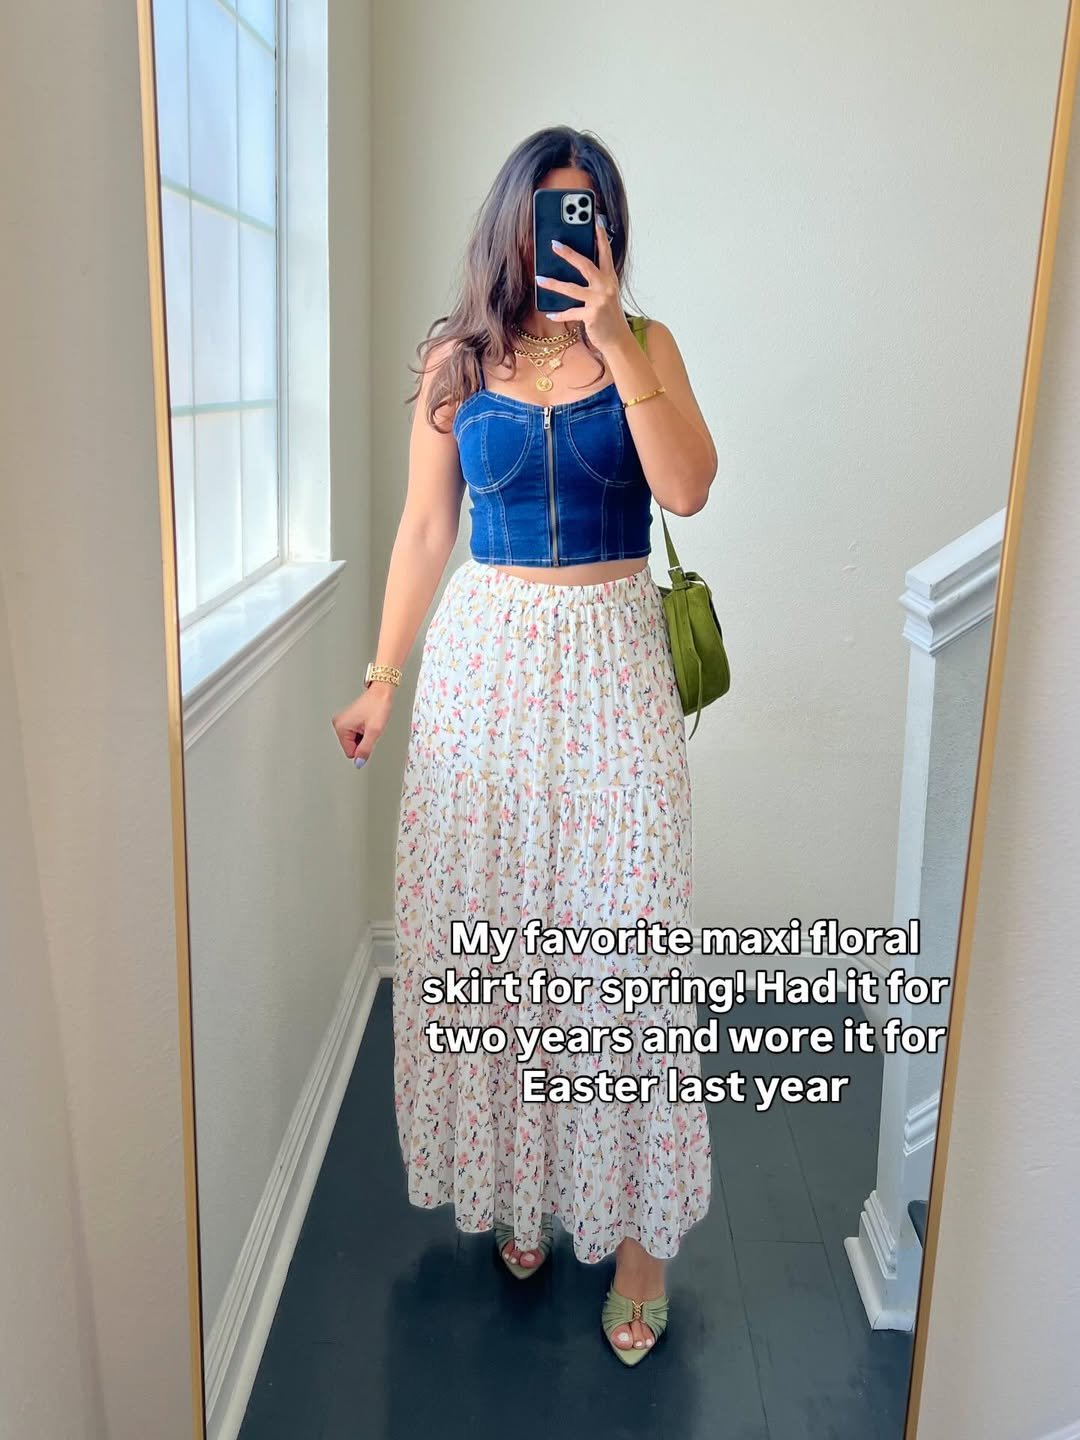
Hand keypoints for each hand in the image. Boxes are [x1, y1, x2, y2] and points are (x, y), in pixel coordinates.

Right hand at [331, 684, 394, 768]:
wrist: (382, 693)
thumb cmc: (378, 706)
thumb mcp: (374, 731)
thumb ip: (365, 749)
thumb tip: (359, 762)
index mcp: (341, 727)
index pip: (350, 752)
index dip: (363, 747)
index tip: (368, 734)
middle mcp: (338, 723)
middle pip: (351, 747)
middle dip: (362, 741)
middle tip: (370, 728)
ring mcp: (342, 721)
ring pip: (354, 741)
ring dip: (363, 736)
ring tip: (369, 724)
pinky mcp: (348, 720)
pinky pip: (355, 734)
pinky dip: (363, 731)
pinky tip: (367, 722)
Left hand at [534, 217, 629, 354]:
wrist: (618, 340)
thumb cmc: (609, 315)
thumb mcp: (606, 294)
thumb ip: (595, 280)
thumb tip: (573, 266)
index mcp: (610, 278)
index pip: (605, 252)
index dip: (600, 235)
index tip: (594, 219)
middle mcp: (606, 286)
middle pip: (585, 265)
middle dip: (569, 253)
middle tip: (554, 244)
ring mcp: (599, 301)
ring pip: (572, 288)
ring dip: (554, 284)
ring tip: (539, 278)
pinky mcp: (592, 315)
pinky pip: (571, 312)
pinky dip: (559, 314)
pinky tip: (549, 313)